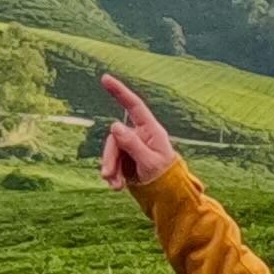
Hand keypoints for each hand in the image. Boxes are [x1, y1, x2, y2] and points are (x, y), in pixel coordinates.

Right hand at [90, 75, 178, 192]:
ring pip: (112, 151)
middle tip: (108, 176)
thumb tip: (114, 125)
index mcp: (151, 130)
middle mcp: (140, 135)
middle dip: (110, 157)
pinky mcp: (126, 159)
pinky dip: (112, 174)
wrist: (168, 195)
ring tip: (115, 186)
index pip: (134, 106)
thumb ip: (132, 144)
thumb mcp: (149, 162)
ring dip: (111, 169)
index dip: (120, 91)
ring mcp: (132, 147)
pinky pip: (112, 162)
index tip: (105, 78)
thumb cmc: (165, 177)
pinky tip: (116, 186)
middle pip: (116, 137)